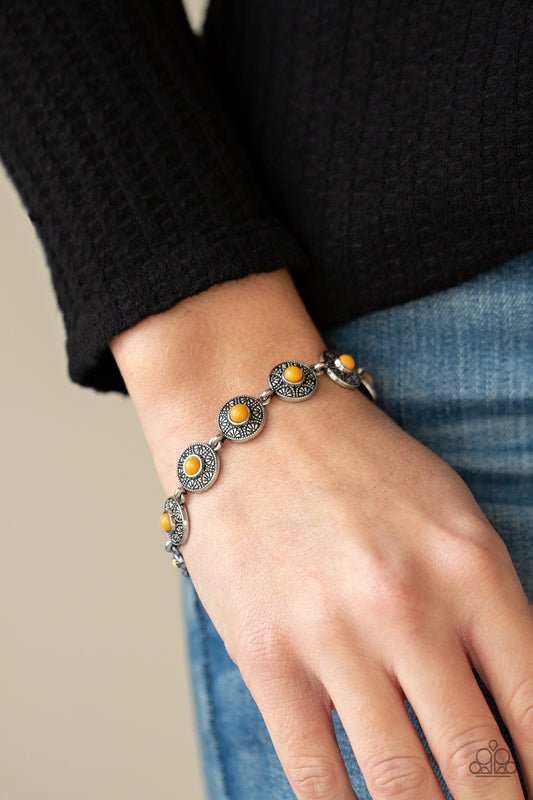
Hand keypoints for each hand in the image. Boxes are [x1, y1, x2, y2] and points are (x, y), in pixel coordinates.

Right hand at [111, 269, 532, 798]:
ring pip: (402, 784)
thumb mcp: (452, 516)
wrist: (254, 422)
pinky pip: (314, 772)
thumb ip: (490, 610)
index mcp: (472, 570)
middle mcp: (409, 609)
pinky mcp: (268, 655)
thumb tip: (515, 709)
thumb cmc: (356, 465)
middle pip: (480, 765)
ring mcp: (333, 636)